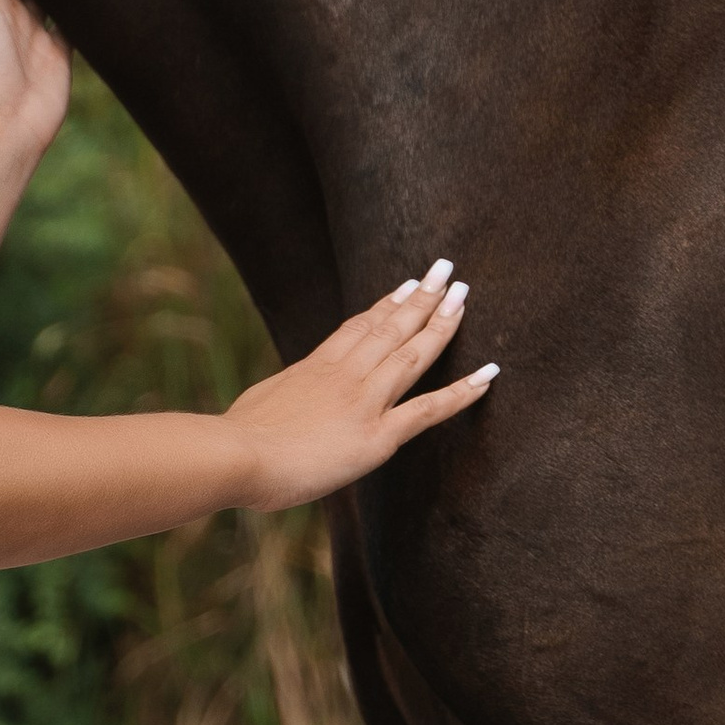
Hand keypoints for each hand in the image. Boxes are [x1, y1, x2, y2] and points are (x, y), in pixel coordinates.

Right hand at [223, 260, 496, 512]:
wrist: (237, 455)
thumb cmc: (236, 440)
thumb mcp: (259, 405)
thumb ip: (282, 401)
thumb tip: (279, 407)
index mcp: (314, 367)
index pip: (357, 328)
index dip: (385, 305)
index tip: (406, 285)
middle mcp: (346, 375)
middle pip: (390, 327)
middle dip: (421, 297)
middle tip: (445, 270)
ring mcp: (365, 400)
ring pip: (413, 353)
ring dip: (442, 322)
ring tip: (463, 294)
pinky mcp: (378, 435)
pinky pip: (429, 409)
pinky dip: (462, 392)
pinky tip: (488, 376)